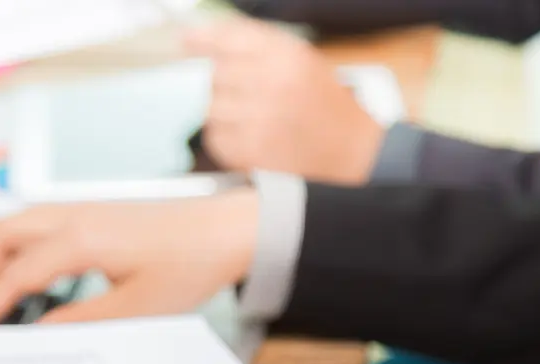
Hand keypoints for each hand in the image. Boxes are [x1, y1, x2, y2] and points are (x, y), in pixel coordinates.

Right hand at [0, 190, 258, 324]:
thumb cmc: (186, 269)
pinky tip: (32, 271)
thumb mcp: (132, 311)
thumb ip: (77, 322)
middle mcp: (74, 216)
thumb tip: (35, 334)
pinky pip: (41, 221)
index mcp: (81, 241)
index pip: (17, 274)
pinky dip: (21, 244)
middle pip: (5, 235)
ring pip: (20, 223)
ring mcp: (83, 208)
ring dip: (0, 254)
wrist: (226, 230)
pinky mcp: (95, 210)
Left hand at [185, 17, 384, 184]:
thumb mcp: (301, 60)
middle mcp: (272, 84)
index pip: (230, 38)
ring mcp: (260, 120)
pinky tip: (246, 137)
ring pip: (210, 108)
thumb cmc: (324, 104)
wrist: (352, 151)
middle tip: (240, 95)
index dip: (203, 38)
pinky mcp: (251, 152)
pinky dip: (223, 138)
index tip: (187, 40)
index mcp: (288, 56)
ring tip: (248, 118)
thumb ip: (255, 46)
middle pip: (215, 75)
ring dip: (221, 113)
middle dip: (220, 84)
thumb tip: (195, 36)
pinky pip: (215, 139)